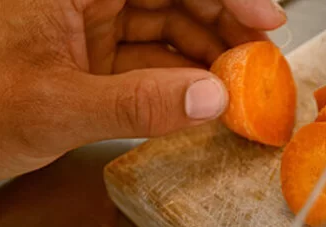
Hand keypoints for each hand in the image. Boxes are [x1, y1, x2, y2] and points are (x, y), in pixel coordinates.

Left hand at [0, 0, 285, 181]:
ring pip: (166, 28)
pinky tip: (205, 99)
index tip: (267, 19)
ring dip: (207, 57)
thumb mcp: (58, 108)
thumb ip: (140, 103)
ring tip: (241, 87)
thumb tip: (212, 99)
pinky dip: (180, 80)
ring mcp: (87, 27)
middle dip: (223, 26)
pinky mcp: (89, 60)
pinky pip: (149, 61)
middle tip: (262, 61)